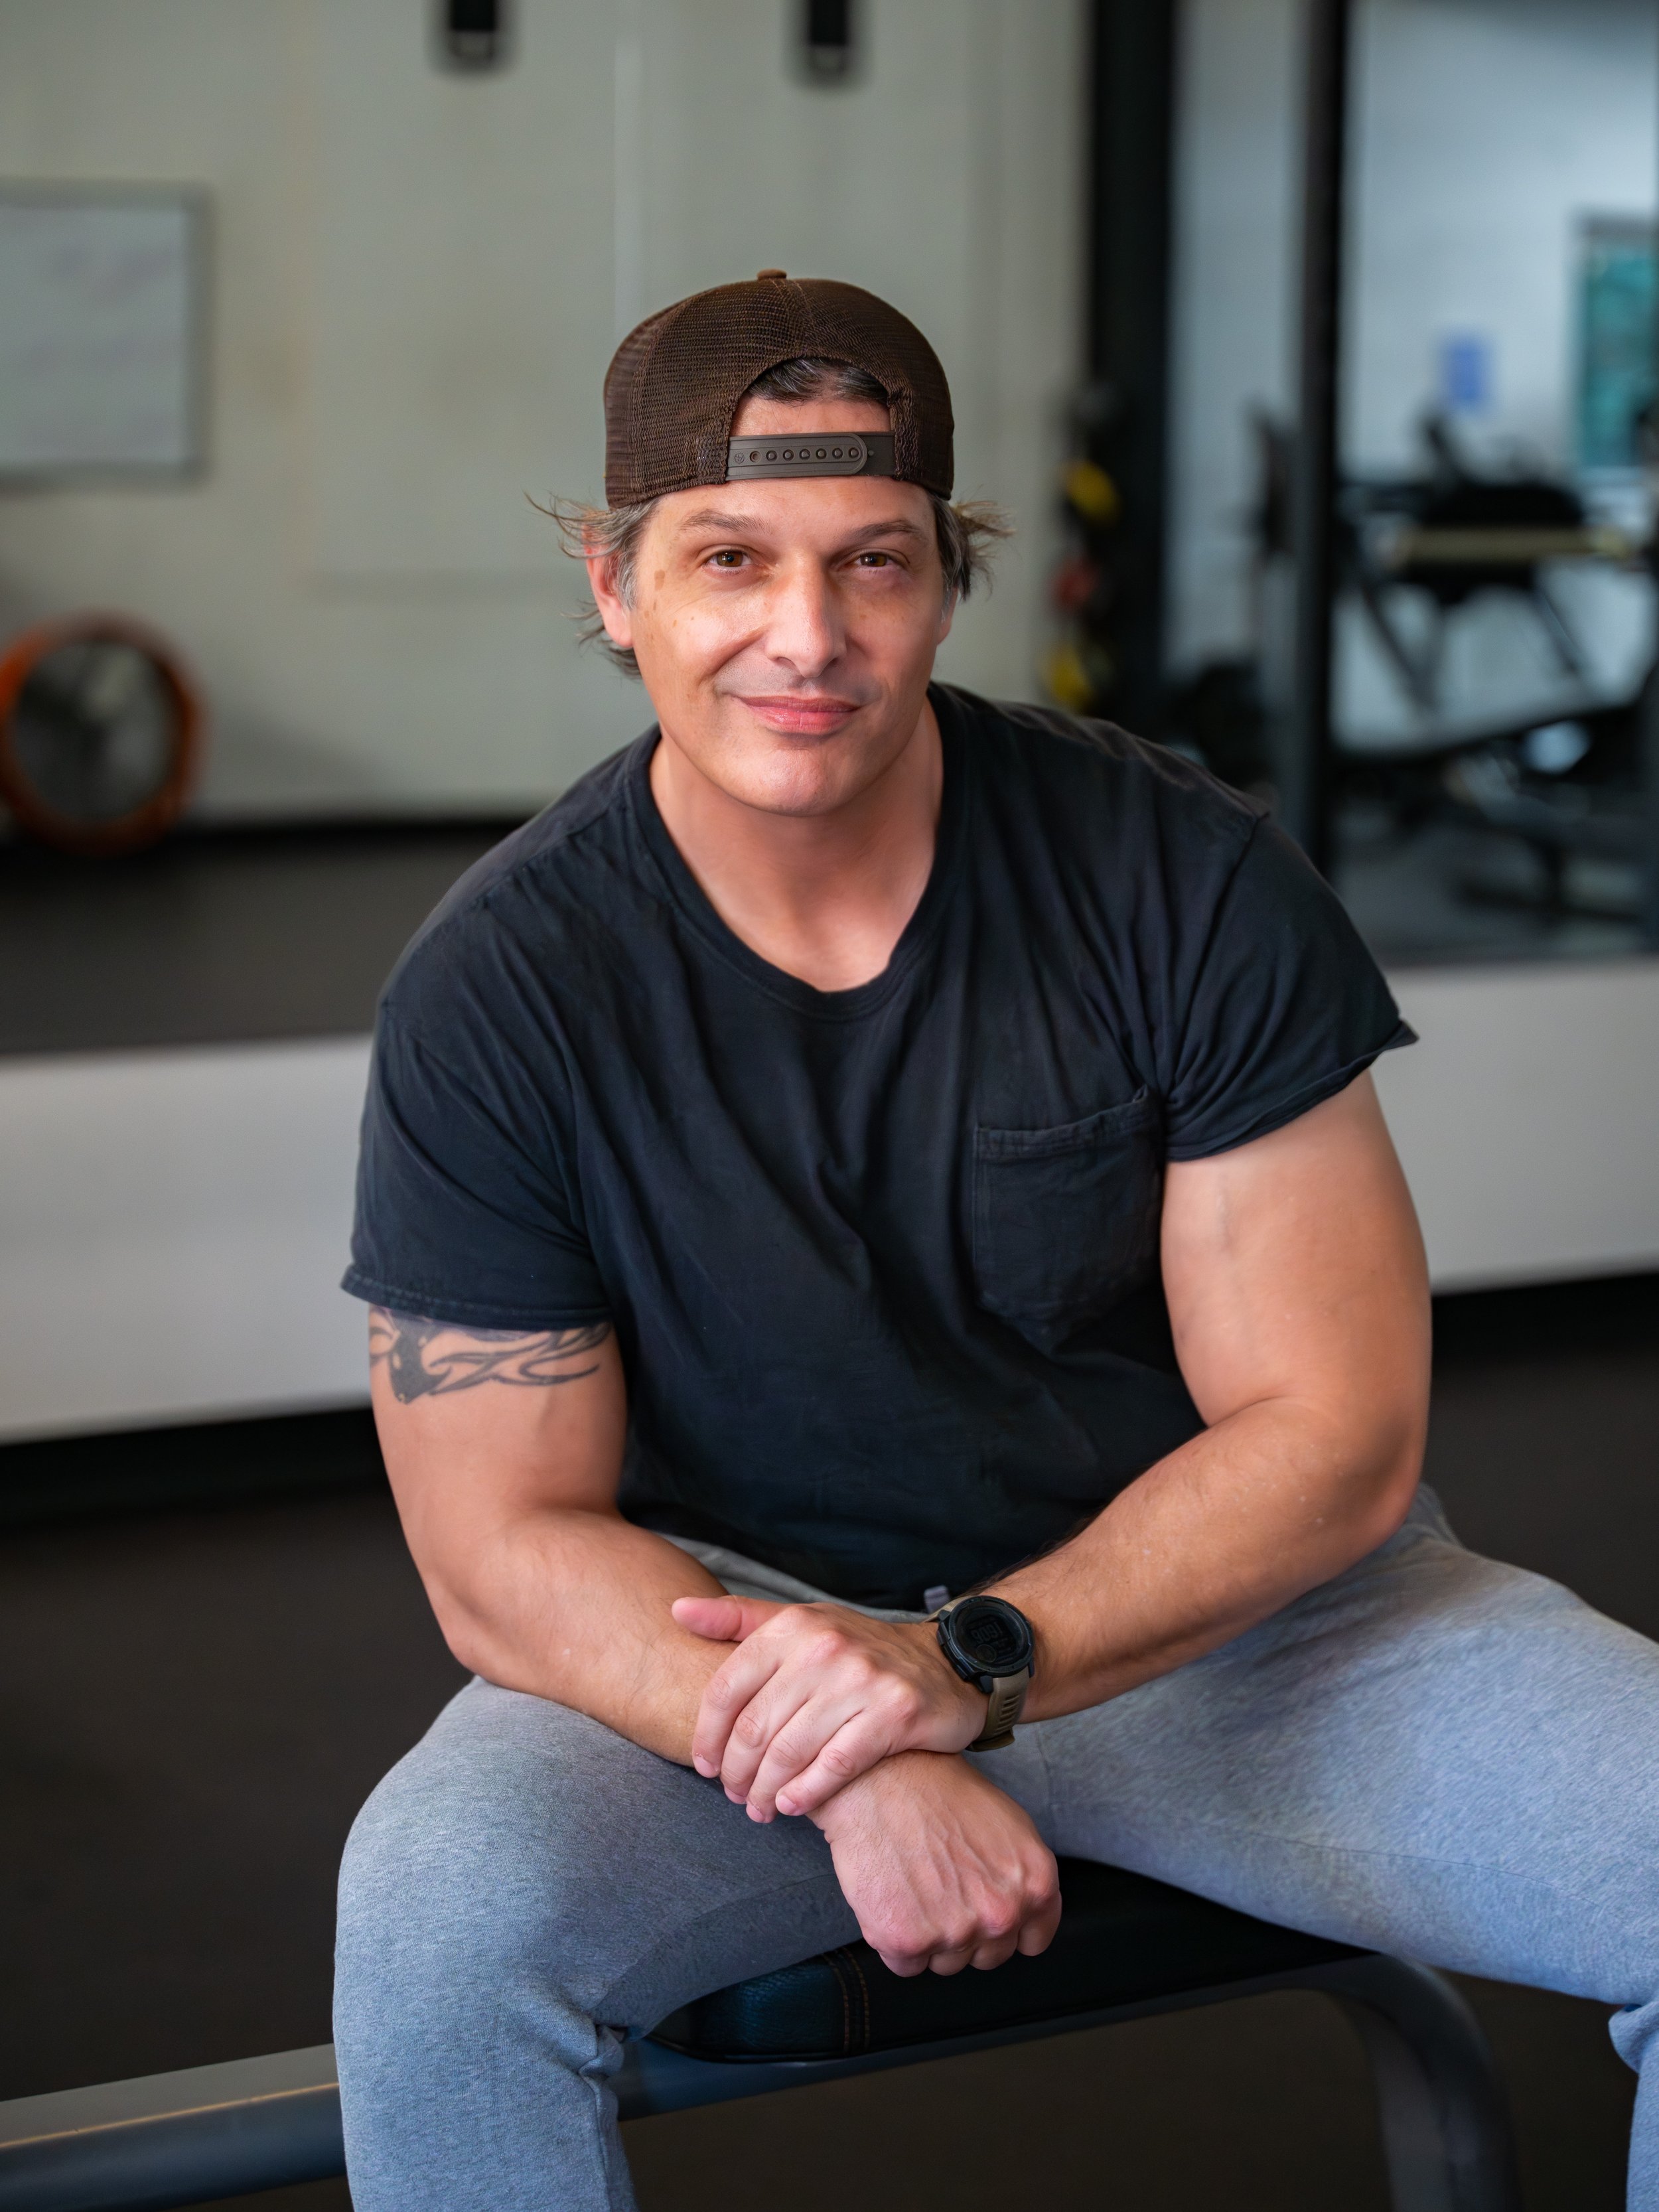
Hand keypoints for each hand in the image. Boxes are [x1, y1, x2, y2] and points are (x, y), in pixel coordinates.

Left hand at [673, 1594, 985, 1818]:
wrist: (943, 1663)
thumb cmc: (856, 1650)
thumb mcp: (800, 1624)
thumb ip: (737, 1620)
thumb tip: (676, 1611)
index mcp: (793, 1627)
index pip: (727, 1688)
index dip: (707, 1735)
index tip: (704, 1765)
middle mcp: (824, 1648)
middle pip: (755, 1727)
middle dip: (736, 1772)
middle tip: (734, 1795)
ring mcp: (861, 1680)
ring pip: (790, 1751)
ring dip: (766, 1790)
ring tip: (760, 1808)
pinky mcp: (894, 1714)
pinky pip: (835, 1765)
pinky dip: (807, 1793)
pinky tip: (793, 1805)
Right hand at [810, 1751, 1060, 1975]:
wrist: (879, 1775)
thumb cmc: (938, 1789)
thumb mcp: (1007, 1822)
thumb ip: (1021, 1875)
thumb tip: (1021, 1910)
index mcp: (1034, 1883)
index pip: (1033, 1940)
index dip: (1006, 1928)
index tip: (985, 1912)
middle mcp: (1002, 1913)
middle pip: (988, 1956)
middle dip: (966, 1931)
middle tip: (940, 1888)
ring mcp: (955, 1931)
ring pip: (947, 1963)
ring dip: (930, 1937)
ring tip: (914, 1885)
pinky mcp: (907, 1941)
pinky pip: (906, 1964)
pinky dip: (894, 1938)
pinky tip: (892, 1896)